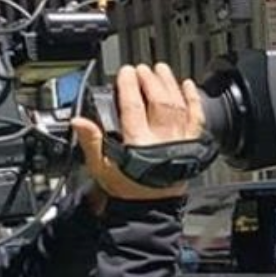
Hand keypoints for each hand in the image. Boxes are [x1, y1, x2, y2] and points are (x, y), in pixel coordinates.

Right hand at [72, 63, 205, 201]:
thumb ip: (90, 142)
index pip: (133, 106)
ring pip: (179, 106)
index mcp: (138, 144)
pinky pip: (197, 119)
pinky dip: (194, 101)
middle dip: (149, 81)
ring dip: (170, 84)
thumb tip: (78, 121)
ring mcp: (180, 142)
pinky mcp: (193, 145)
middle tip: (141, 69)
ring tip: (161, 69)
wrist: (151, 207)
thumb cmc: (127, 188)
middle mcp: (162, 141)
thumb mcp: (100, 167)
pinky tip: (187, 86)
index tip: (125, 72)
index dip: (129, 85)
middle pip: (159, 102)